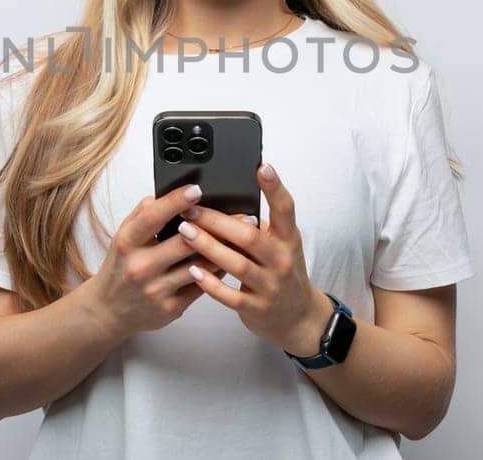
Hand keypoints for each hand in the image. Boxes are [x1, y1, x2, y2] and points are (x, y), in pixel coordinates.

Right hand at [81, 183, 227, 339]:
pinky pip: (202, 285)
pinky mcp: (170, 307)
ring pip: (200, 266)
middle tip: (242, 215)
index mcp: (127, 243)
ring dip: (224, 250)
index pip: (153, 217)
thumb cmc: (120, 268)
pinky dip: (218, 271)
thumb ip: (143, 214)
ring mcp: (156, 289)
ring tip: (244, 237)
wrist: (109, 310)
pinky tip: (229, 259)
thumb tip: (168, 194)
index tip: (196, 189)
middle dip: (216, 226)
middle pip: (185, 242)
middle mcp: (140, 266)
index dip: (176, 201)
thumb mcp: (123, 237)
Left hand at [177, 162, 335, 356]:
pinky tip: (193, 271)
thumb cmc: (282, 271)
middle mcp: (282, 260)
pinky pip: (231, 296)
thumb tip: (225, 199)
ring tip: (184, 232)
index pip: (285, 209)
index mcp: (289, 239)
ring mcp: (270, 286)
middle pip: (250, 236)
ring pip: (238, 264)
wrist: (297, 316)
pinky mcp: (256, 308)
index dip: (275, 187)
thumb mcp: (281, 245)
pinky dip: (211, 283)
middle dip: (218, 221)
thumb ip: (260, 226)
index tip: (262, 167)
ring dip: (208, 247)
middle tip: (191, 208)